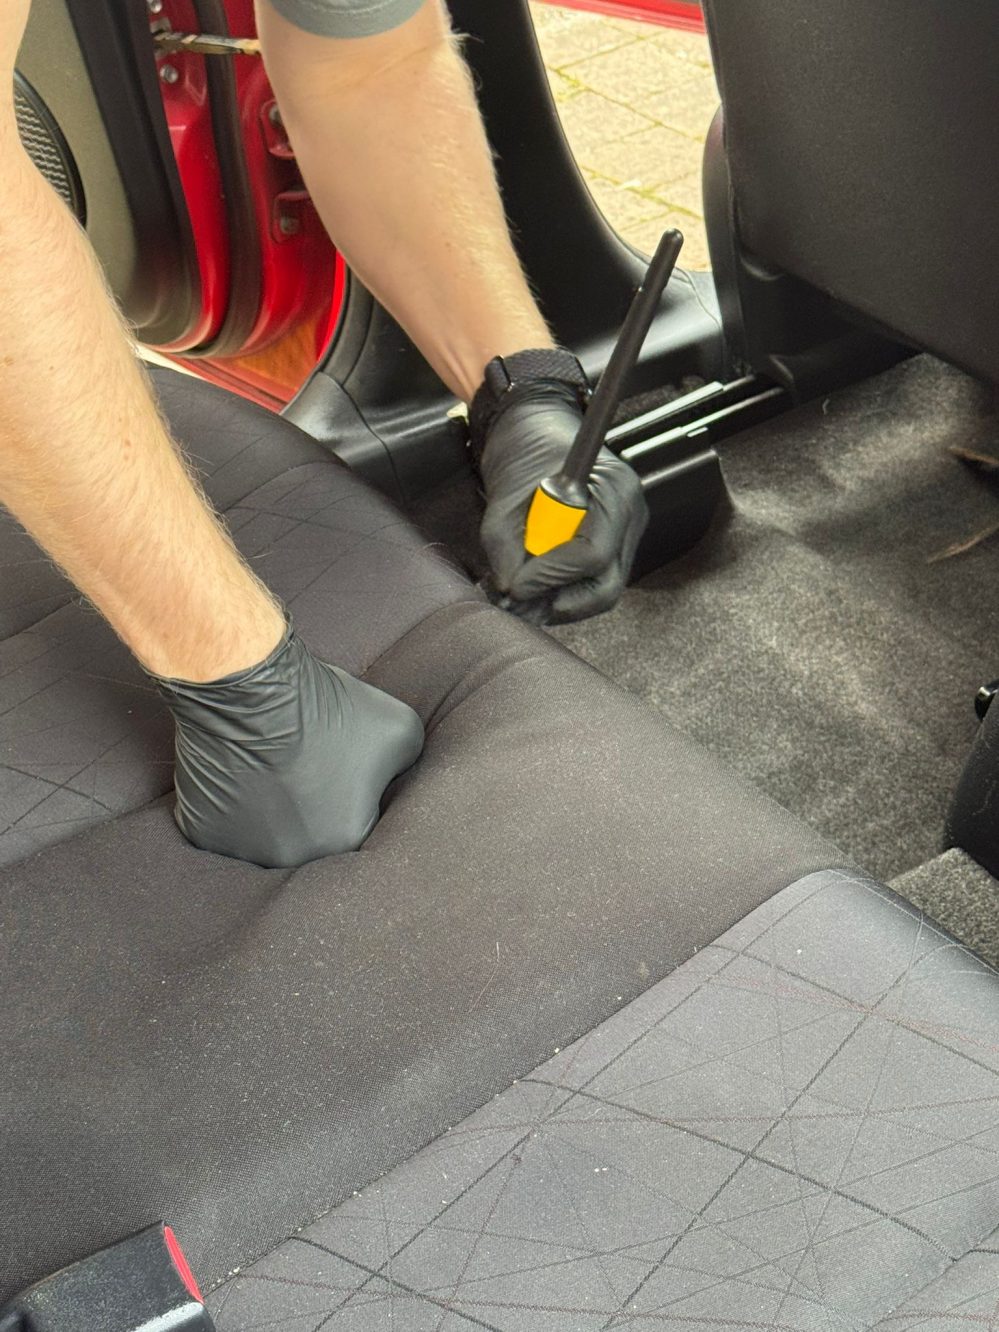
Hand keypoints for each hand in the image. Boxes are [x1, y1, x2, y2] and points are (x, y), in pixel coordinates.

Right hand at [154, 625, 423, 867]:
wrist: (251, 688)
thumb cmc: (329, 708)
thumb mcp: (403, 730)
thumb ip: (408, 765)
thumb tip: (397, 777)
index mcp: (346, 842)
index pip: (361, 825)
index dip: (357, 794)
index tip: (349, 769)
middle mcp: (293, 860)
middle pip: (311, 837)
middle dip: (315, 807)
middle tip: (310, 768)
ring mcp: (243, 850)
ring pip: (265, 835)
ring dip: (271, 812)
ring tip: (275, 769)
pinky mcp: (203, 833)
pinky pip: (224, 825)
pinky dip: (232, 805)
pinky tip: (242, 773)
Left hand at [478, 380, 648, 623]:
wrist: (535, 425)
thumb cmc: (527, 445)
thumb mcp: (504, 496)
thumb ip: (505, 547)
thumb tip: (511, 587)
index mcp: (612, 491)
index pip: (592, 555)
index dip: (552, 577)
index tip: (517, 584)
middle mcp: (629, 514)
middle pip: (606, 586)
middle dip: (561, 601)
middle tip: (523, 603)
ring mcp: (626, 531)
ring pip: (602, 590)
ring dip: (561, 600)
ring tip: (525, 595)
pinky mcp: (613, 543)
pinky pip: (594, 580)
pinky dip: (565, 589)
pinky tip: (539, 583)